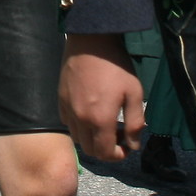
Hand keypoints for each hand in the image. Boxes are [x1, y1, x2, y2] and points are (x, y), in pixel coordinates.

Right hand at [59, 33, 145, 160]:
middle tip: (118, 134)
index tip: (127, 146)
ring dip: (92, 138)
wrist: (91, 40)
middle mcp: (80, 119)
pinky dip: (79, 126)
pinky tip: (89, 112)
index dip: (119, 155)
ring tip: (104, 124)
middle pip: (90, 150)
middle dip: (106, 149)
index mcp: (100, 119)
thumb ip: (135, 123)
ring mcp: (67, 109)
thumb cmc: (116, 65)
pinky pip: (67, 123)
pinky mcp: (60, 99)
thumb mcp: (135, 92)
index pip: (105, 154)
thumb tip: (134, 144)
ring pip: (78, 138)